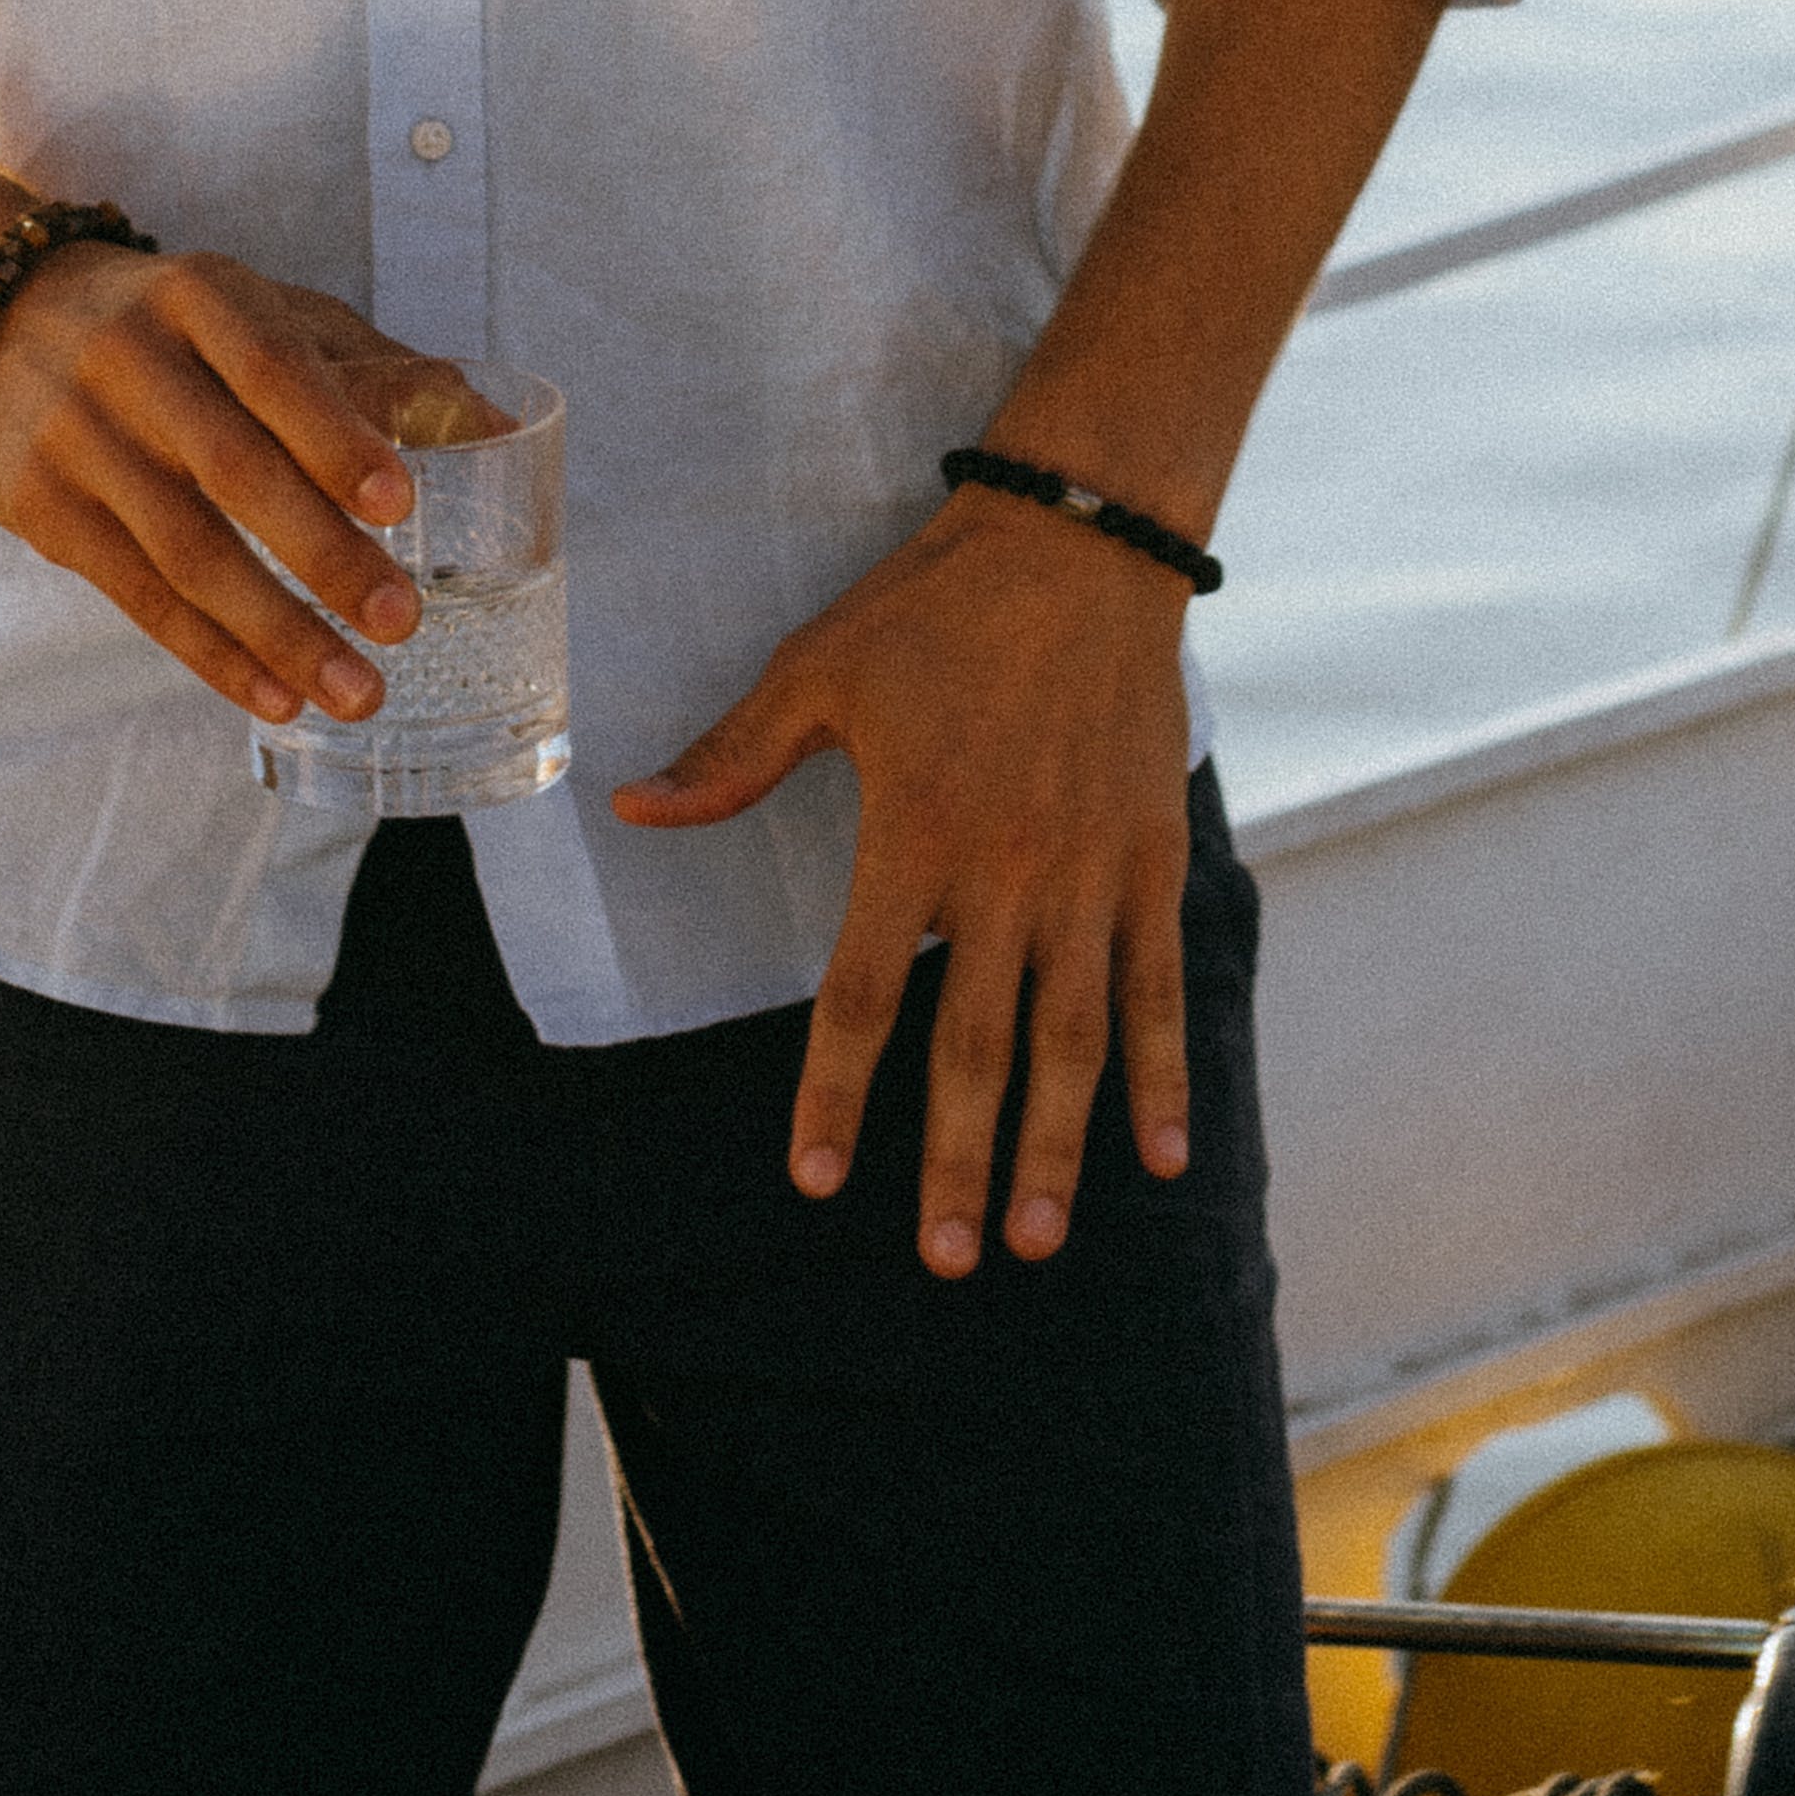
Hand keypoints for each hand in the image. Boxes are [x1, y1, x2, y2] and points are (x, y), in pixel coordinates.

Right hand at [0, 241, 439, 728]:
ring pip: (186, 550)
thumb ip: (374, 369)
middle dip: (322, 553)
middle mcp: (132, 361)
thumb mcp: (263, 314)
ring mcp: (80, 438)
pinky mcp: (48, 511)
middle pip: (232, 469)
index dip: (334, 435)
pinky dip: (213, 654)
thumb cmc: (176, 328)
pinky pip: (140, 597)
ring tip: (357, 690)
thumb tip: (502, 424)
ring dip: (277, 632)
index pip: (271, 366)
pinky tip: (275, 698)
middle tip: (402, 622)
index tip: (401, 503)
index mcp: (200, 295)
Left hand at [614, 495, 1196, 1270]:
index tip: (815, 1178)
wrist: (1080, 538)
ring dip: (1057, 1145)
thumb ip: (734, 757)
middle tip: (943, 1257)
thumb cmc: (936, 606)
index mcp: (915, 828)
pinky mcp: (1150, 858)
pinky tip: (1164, 1157)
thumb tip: (629, 808)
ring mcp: (1087, 869)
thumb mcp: (820, 668)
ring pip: (1072, 1037)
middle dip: (956, 1159)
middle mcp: (1005, 868)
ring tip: (1037, 1237)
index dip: (837, 1090)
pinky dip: (1165, 1073)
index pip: (865, 991)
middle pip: (976, 1042)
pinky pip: (1158, 983)